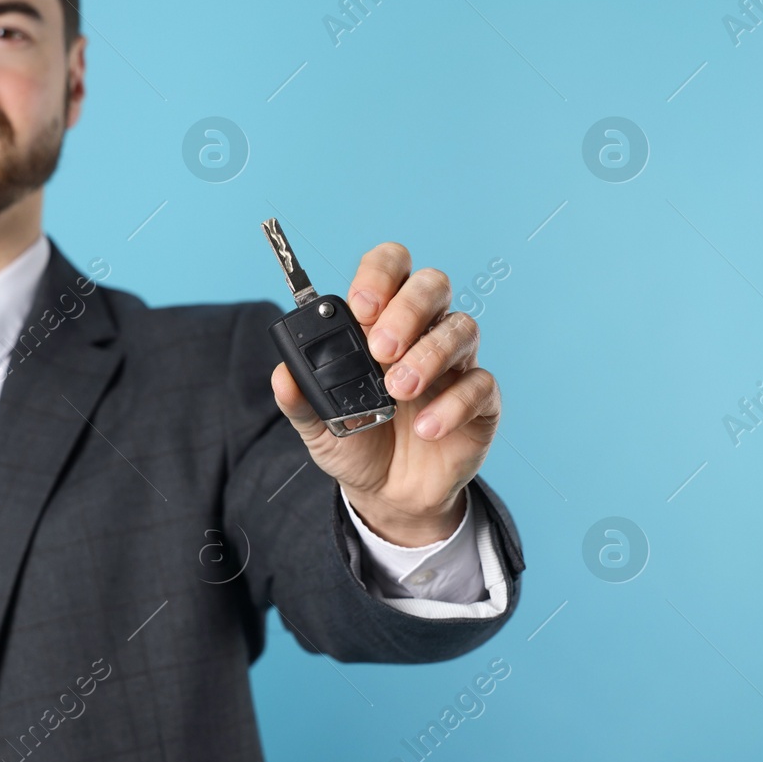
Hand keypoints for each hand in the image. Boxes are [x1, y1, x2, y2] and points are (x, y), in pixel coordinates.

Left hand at [269, 243, 500, 547]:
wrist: (386, 493)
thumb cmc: (356, 442)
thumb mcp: (316, 424)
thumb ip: (298, 399)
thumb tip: (282, 374)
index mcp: (380, 322)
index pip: (391, 268)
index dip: (380, 274)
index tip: (361, 307)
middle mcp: (422, 332)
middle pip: (432, 285)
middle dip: (407, 309)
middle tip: (380, 350)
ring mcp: (454, 363)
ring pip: (461, 328)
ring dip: (428, 356)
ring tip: (398, 392)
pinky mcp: (480, 399)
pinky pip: (480, 384)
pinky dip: (452, 404)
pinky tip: (425, 427)